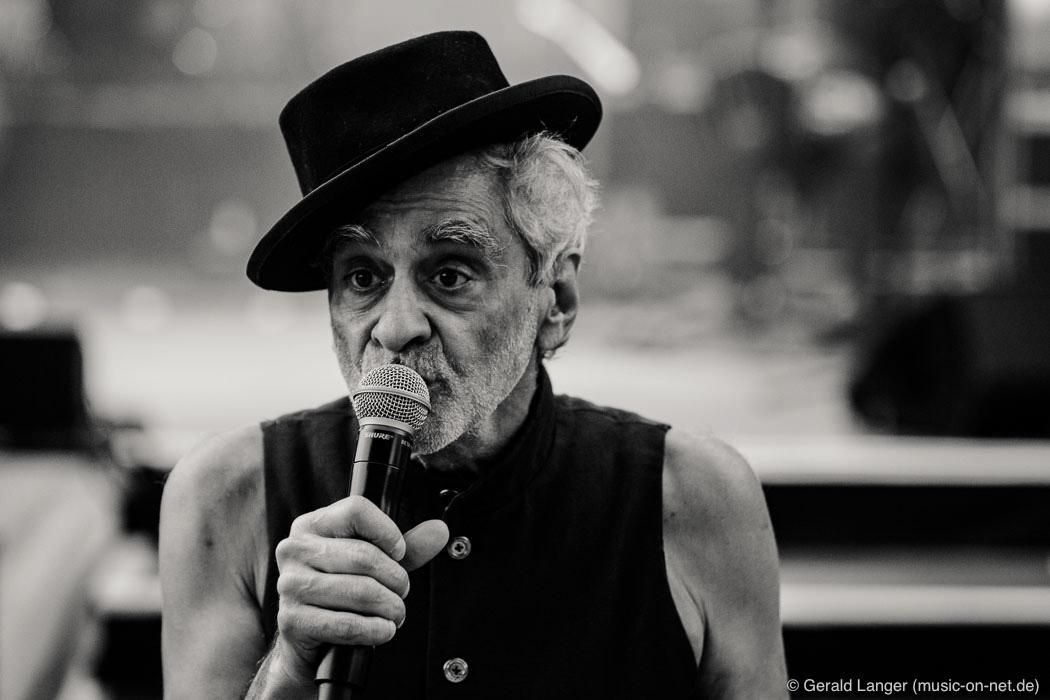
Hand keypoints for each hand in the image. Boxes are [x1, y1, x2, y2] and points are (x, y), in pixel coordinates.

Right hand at [271, 495, 448, 682]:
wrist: (308, 638)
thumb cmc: (341, 592)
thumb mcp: (373, 563)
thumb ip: (407, 546)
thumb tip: (439, 531)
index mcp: (312, 525)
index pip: (356, 510)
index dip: (388, 532)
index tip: (399, 553)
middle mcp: (294, 549)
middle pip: (364, 555)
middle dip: (396, 579)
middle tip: (402, 591)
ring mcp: (290, 585)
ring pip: (360, 591)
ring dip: (390, 607)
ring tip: (395, 613)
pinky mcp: (292, 620)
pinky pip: (347, 624)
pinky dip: (375, 630)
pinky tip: (382, 630)